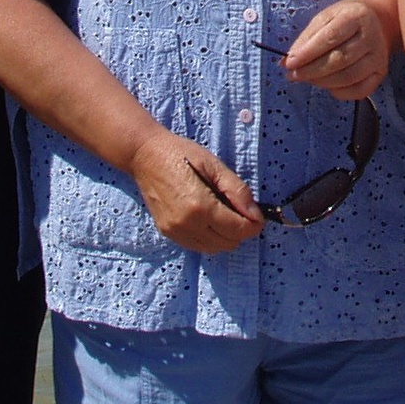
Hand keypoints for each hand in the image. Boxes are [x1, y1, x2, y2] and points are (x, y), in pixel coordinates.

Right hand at [129, 130, 261, 253]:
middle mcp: (187, 225)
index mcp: (201, 206)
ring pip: (214, 249)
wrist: (145, 156)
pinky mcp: (167, 233)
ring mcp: (175, 231)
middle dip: (240, 230)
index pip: (238, 230)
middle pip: (228, 243)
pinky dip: (209, 238)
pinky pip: (197, 246)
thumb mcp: (214, 165)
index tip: (259, 216)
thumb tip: (256, 215)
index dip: (254, 225)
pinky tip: (208, 218)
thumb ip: (237, 191)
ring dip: (225, 236)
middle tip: (240, 210)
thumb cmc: (182, 154)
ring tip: (223, 212)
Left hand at [279, 0, 388, 100]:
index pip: (331, 37)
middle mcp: (371, 37)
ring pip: (348, 77)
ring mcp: (379, 57)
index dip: (308, 52)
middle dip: (311, 70)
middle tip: (293, 75)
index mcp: (356, 16)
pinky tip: (327, 85)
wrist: (378, 22)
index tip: (289, 63)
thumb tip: (287, 61)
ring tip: (307, 79)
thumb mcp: (326, 17)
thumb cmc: (345, 19)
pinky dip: (339, 92)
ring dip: (322, 82)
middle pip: (340, 59)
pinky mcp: (381, 73)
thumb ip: (307, 38)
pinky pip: (359, 91)